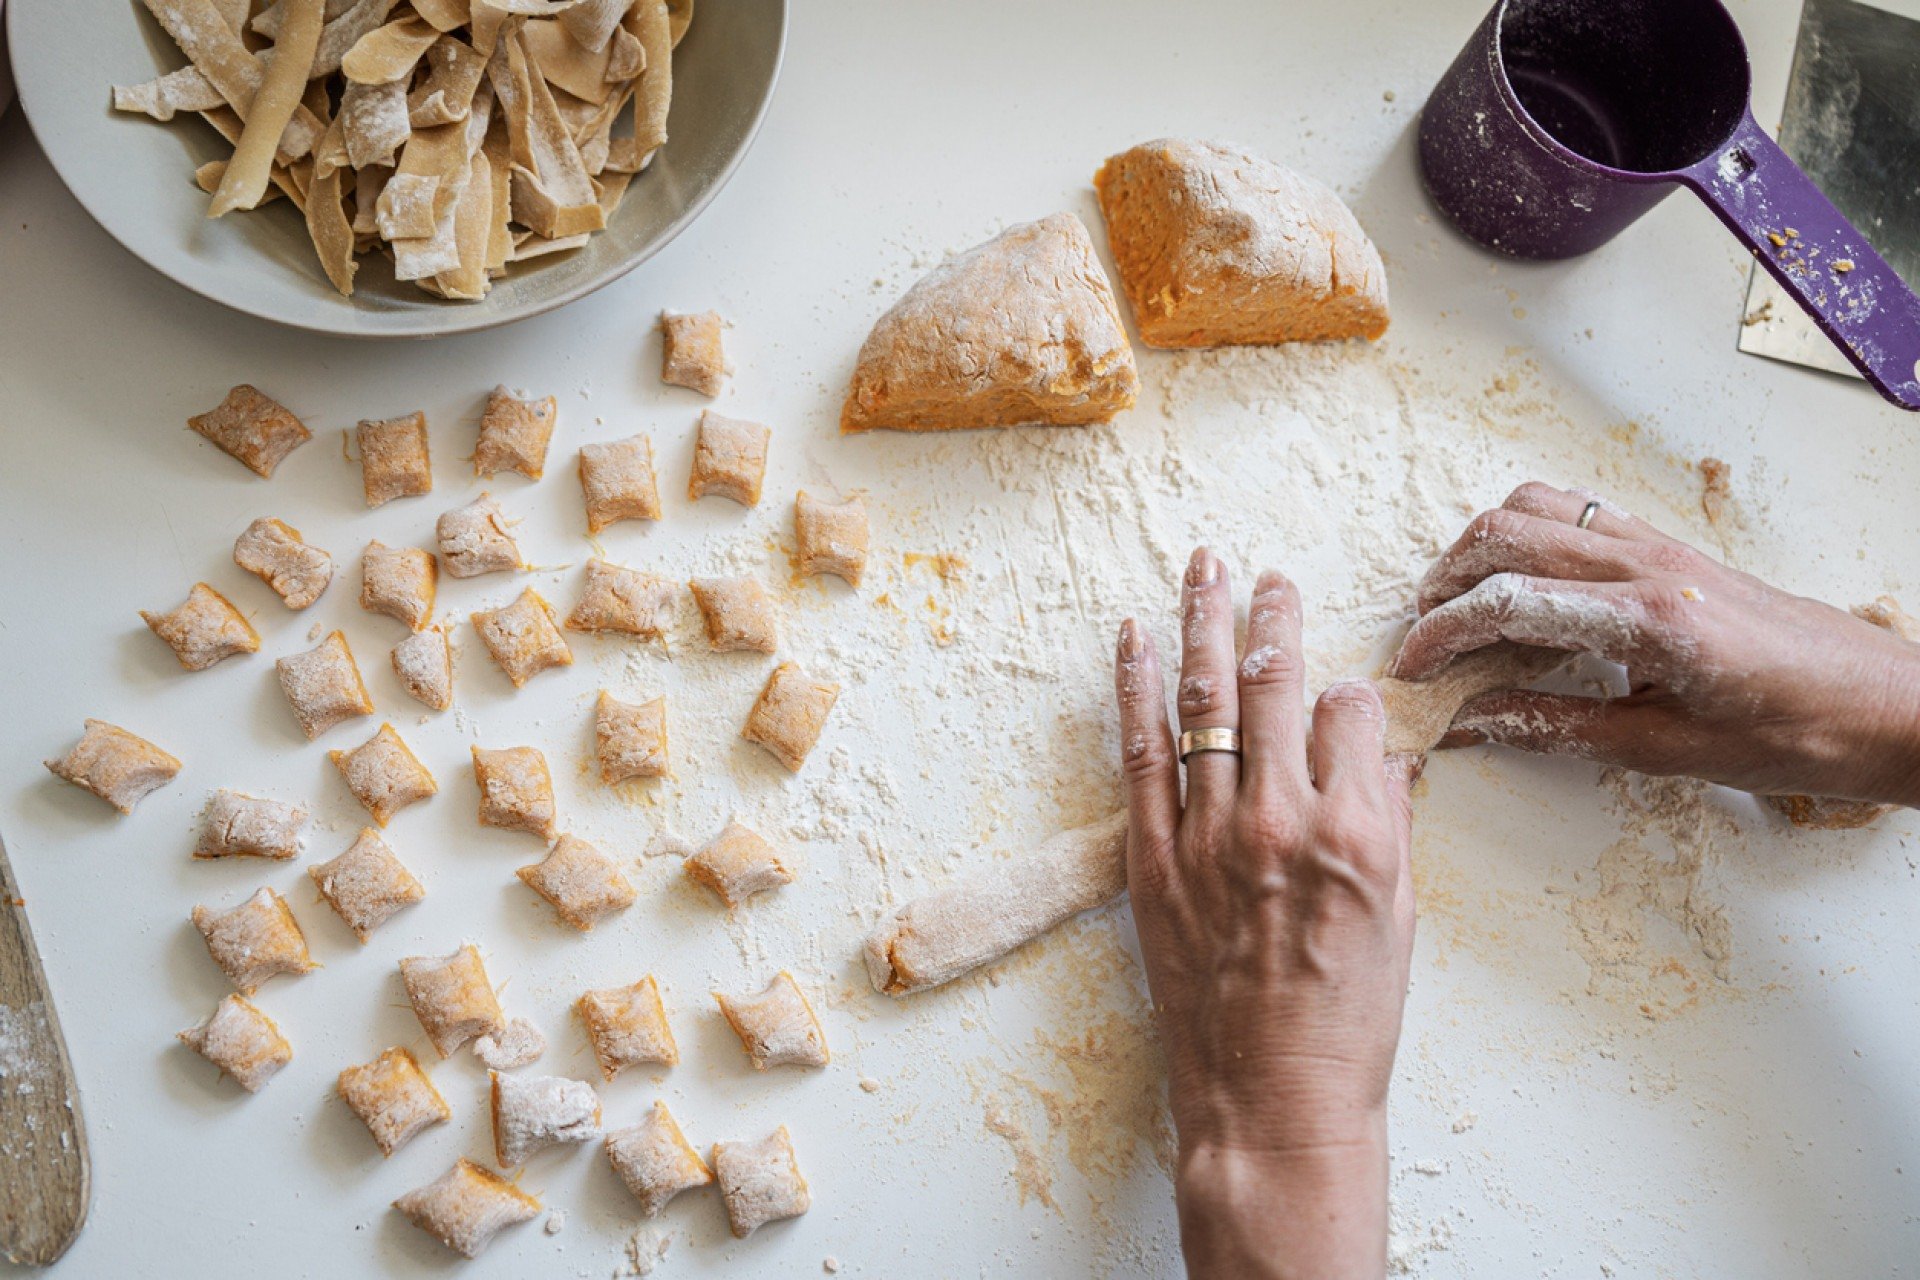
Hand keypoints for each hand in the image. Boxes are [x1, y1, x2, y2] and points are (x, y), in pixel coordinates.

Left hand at [1116, 548, 1414, 1279]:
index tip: (1343, 701)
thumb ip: (1389, 823)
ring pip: (1204, 704)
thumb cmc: (1349, 1023)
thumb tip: (1380, 755)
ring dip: (1202, 625)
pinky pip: (1139, 755)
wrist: (1271, 1101)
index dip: (1351, 699)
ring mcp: (1208, 838)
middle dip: (1274, 618)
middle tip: (1268, 576)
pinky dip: (1133, 690)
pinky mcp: (1152, 861)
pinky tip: (1133, 637)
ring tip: (1202, 568)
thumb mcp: (1403, 919)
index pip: (1352, 713)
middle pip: (1277, 687)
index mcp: (1357, 834)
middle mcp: (1281, 821)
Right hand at [1396, 482, 1919, 804]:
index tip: (1413, 668)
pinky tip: (1519, 582)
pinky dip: (1524, 534)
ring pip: (1533, 508)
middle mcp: (1649, 564)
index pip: (1510, 602)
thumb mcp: (1669, 751)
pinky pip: (1573, 511)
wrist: (1888, 704)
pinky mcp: (1669, 544)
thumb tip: (1475, 720)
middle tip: (1422, 636)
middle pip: (1506, 535)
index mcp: (1651, 620)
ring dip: (1478, 548)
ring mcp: (1660, 544)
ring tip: (1458, 603)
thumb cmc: (1796, 735)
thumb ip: (1560, 727)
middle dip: (1444, 583)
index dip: (1444, 634)